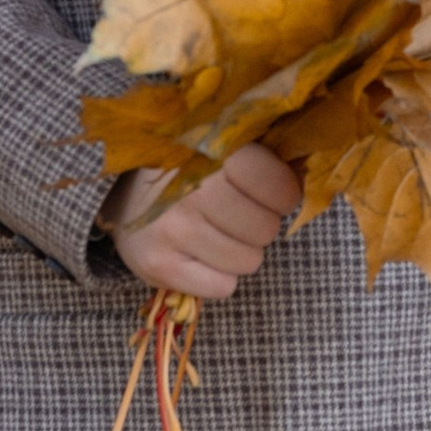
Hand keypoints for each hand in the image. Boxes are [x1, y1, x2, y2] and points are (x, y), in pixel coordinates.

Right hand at [109, 138, 302, 299]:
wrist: (120, 193)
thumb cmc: (185, 166)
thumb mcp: (221, 144)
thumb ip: (265, 153)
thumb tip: (309, 170)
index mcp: (211, 152)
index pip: (279, 188)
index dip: (282, 193)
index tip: (269, 189)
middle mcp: (190, 193)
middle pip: (266, 229)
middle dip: (260, 222)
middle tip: (237, 211)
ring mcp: (171, 232)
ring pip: (248, 261)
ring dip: (241, 250)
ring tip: (217, 231)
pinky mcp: (158, 266)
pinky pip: (222, 286)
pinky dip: (219, 274)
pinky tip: (201, 252)